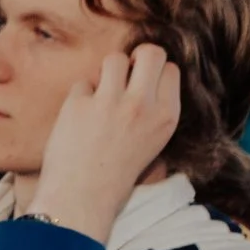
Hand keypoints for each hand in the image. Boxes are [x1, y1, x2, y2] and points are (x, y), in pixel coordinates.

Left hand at [29, 46, 180, 242]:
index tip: (142, 87)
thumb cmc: (117, 170)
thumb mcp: (153, 140)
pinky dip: (80, 96)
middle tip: (124, 77)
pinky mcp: (78, 105)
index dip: (154, 73)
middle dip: (137, 57)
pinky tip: (79, 117)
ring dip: (106, 72)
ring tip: (101, 94)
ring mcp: (109, 103)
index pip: (171, 69)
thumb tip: (147, 71)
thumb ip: (154, 107)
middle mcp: (142, 105)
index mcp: (166, 115)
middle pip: (150, 52)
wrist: (83, 197)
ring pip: (114, 59)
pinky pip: (82, 82)